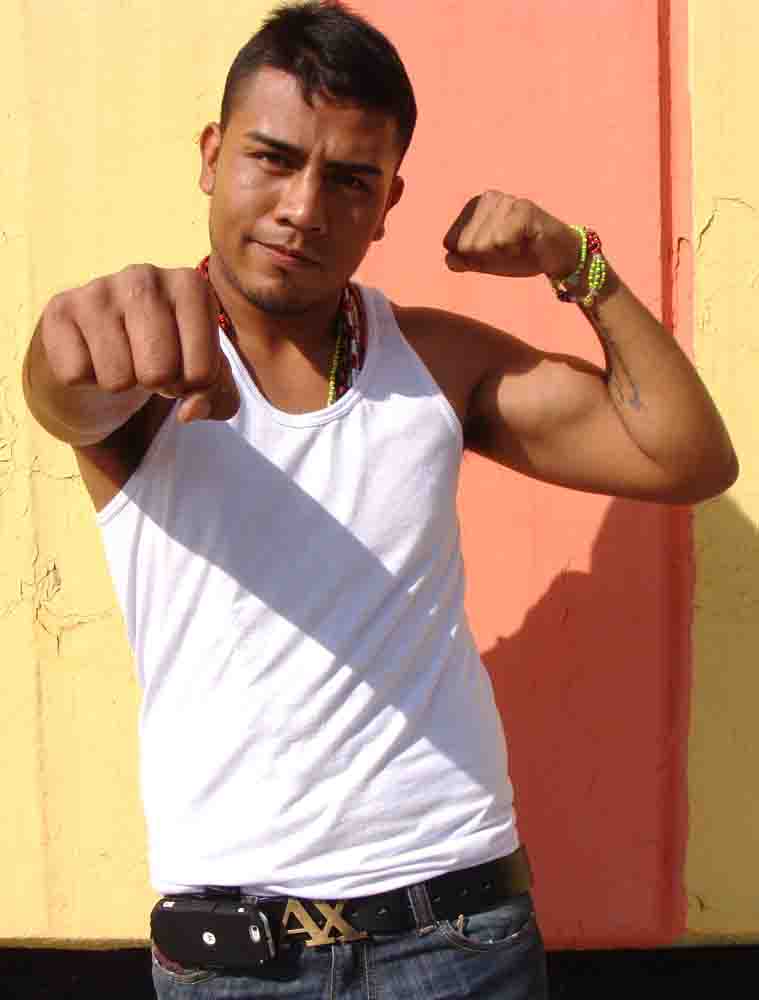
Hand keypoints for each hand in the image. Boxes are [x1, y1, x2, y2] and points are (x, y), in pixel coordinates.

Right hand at [39, 264, 239, 422]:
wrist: (100, 352)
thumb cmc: (163, 358)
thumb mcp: (202, 378)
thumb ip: (217, 398)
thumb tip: (190, 411)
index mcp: (190, 286)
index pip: (204, 371)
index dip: (192, 387)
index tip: (181, 368)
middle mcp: (145, 277)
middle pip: (159, 373)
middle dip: (155, 384)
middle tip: (147, 366)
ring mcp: (98, 289)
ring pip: (117, 378)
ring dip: (119, 383)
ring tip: (120, 359)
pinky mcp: (60, 309)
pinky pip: (78, 374)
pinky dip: (85, 379)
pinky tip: (90, 355)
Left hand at [443, 192, 579, 280]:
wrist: (556, 256)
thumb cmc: (519, 255)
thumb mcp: (484, 261)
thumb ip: (462, 261)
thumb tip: (450, 259)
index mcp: (472, 207)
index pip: (450, 243)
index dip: (471, 258)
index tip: (493, 251)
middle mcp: (486, 198)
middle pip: (465, 245)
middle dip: (486, 256)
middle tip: (508, 249)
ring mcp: (505, 200)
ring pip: (483, 244)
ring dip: (502, 254)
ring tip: (518, 244)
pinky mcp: (523, 208)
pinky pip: (501, 241)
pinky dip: (513, 250)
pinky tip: (526, 242)